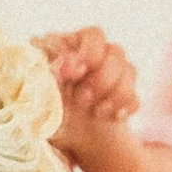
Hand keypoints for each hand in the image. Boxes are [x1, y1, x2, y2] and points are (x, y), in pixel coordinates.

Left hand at [40, 27, 141, 145]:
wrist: (57, 135)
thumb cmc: (38, 105)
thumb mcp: (36, 86)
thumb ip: (47, 68)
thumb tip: (64, 63)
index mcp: (71, 45)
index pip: (94, 36)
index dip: (88, 53)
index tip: (73, 73)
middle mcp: (96, 56)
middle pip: (116, 52)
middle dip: (102, 78)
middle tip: (82, 99)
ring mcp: (112, 76)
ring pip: (130, 71)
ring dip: (114, 94)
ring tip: (94, 112)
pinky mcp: (123, 98)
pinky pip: (135, 98)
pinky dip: (123, 110)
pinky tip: (108, 118)